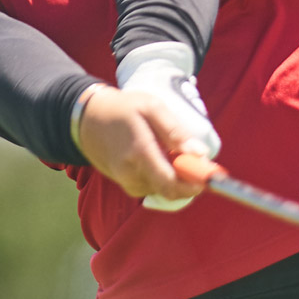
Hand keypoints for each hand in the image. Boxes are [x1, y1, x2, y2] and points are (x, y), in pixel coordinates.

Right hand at [75, 85, 208, 203]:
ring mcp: (127, 182)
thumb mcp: (151, 108)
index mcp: (140, 153)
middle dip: (189, 180)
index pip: (171, 184)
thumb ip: (175, 131)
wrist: (87, 119)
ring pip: (164, 190)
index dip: (195, 184)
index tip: (211, 175)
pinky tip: (158, 156)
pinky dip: (163, 176)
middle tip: (195, 158)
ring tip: (170, 149)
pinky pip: (154, 187)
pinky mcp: (126, 185)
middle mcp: (131, 174)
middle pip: (171, 191)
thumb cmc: (122, 109)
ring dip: (176, 176)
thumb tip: (201, 153)